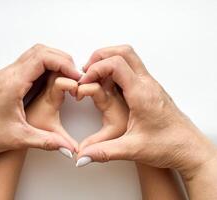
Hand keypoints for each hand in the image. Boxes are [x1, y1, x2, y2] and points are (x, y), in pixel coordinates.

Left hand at [0, 44, 80, 164]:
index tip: (76, 76)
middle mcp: (9, 74)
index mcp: (12, 83)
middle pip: (41, 51)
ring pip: (36, 54)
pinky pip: (30, 63)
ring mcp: (8, 75)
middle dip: (62, 59)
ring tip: (67, 76)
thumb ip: (47, 142)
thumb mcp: (19, 138)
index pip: (43, 58)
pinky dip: (46, 66)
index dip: (64, 63)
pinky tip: (53, 79)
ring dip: (54, 60)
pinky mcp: (8, 79)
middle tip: (75, 75)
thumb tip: (68, 148)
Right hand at [77, 45, 216, 179]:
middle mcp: (147, 84)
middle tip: (87, 71)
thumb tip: (82, 156)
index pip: (116, 65)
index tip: (84, 82)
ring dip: (108, 61)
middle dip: (100, 56)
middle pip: (123, 52)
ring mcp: (150, 85)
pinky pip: (131, 69)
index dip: (95, 69)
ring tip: (95, 78)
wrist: (189, 148)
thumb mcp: (132, 149)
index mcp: (141, 94)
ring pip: (128, 57)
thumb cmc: (168, 145)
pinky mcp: (150, 89)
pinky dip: (115, 70)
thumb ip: (104, 152)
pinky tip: (108, 86)